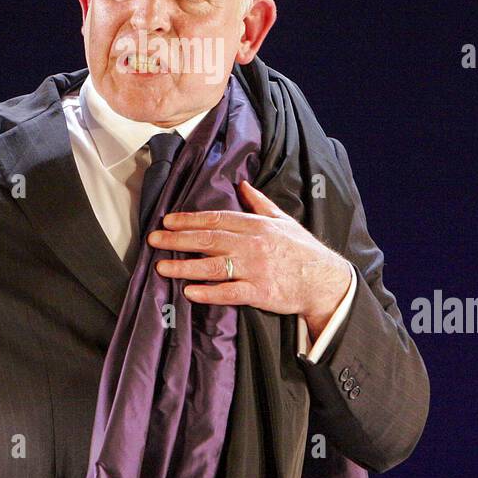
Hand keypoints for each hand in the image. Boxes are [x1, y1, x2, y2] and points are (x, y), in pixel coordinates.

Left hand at [149, 180, 351, 334]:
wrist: (324, 281)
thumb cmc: (302, 250)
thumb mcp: (283, 221)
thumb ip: (260, 203)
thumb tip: (243, 185)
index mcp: (256, 225)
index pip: (216, 218)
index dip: (189, 219)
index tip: (167, 221)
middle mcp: (252, 244)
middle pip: (208, 239)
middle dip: (177, 239)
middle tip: (153, 240)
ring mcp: (255, 269)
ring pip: (213, 265)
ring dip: (184, 266)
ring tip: (161, 267)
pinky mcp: (259, 292)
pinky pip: (229, 292)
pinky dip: (209, 292)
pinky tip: (189, 292)